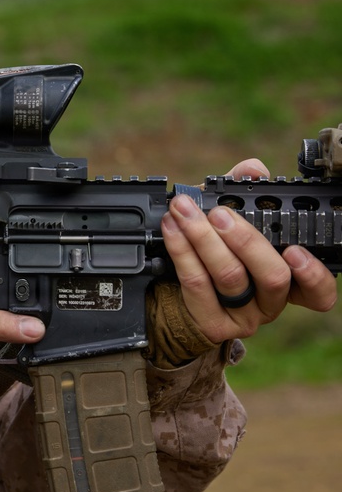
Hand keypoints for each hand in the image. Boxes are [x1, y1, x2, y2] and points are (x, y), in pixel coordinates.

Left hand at [162, 158, 336, 343]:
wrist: (175, 291)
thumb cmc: (213, 250)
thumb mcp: (230, 218)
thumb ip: (244, 193)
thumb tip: (253, 169)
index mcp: (288, 279)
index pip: (318, 291)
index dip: (314, 274)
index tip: (295, 251)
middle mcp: (270, 301)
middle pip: (272, 276)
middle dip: (245, 240)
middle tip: (219, 214)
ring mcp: (242, 316)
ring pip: (230, 277)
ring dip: (203, 239)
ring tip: (185, 212)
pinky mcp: (211, 322)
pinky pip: (196, 284)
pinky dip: (181, 251)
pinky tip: (172, 229)